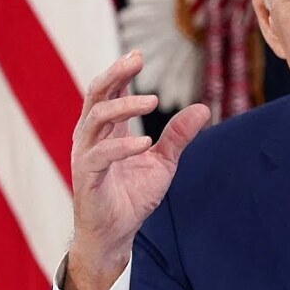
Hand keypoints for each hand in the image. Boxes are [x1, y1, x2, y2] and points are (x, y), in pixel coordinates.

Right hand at [66, 50, 209, 289]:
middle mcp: (91, 137)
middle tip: (137, 60)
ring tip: (152, 102)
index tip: (139, 55)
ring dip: (124, 106)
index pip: (108, 91)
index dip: (121, 71)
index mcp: (106, 130)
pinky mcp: (86, 177)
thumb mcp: (163, 162)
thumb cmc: (132, 196)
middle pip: (96, 94)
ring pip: (96, 118)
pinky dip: (123, 146)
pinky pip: (101, 155)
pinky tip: (145, 142)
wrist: (116, 234)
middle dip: (115, 74)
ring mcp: (85, 155)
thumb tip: (203, 109)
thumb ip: (178, 136)